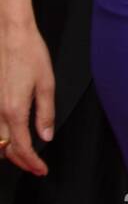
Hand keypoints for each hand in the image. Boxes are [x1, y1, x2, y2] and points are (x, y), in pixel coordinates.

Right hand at [0, 19, 54, 175]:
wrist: (10, 34)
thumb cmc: (30, 54)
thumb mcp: (46, 84)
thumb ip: (45, 114)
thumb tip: (46, 137)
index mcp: (14, 111)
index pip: (22, 148)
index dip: (32, 163)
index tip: (42, 169)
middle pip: (5, 149)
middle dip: (21, 162)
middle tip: (36, 167)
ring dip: (8, 152)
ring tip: (25, 155)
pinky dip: (0, 138)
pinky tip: (10, 136)